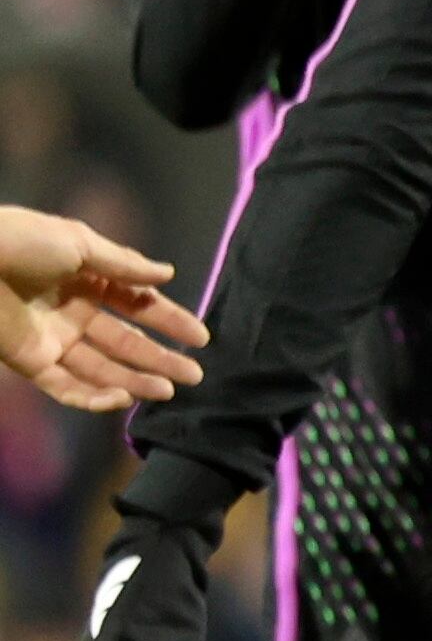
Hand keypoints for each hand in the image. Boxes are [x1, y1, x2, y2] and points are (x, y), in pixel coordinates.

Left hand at [0, 209, 203, 412]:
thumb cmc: (21, 241)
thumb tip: (168, 275)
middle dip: (160, 358)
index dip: (170, 320)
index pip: (138, 305)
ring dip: (134, 381)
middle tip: (195, 374)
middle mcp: (75, 313)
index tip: (201, 336)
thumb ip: (124, 264)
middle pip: (125, 342)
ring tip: (168, 390)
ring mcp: (53, 340)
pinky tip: (121, 399)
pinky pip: (64, 386)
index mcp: (88, 279)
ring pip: (101, 368)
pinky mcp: (29, 362)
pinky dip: (91, 397)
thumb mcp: (79, 242)